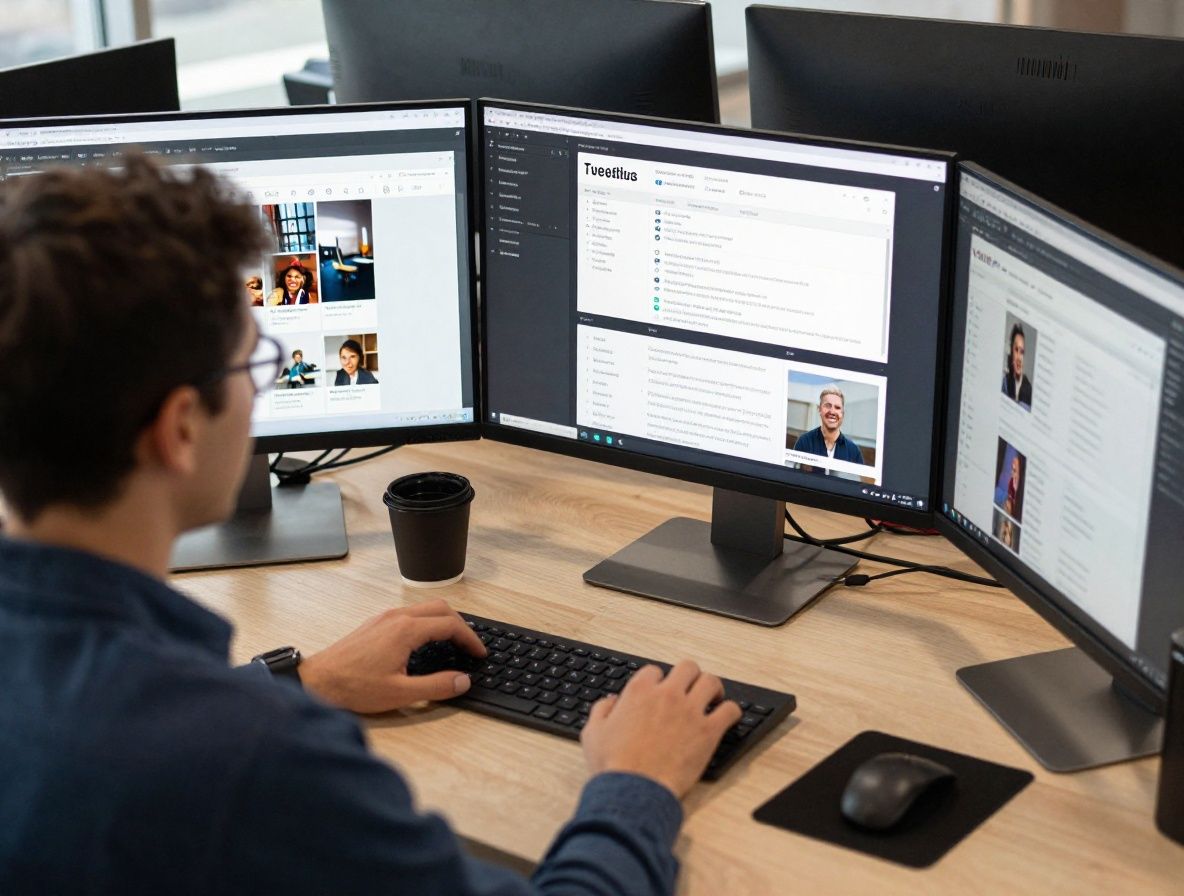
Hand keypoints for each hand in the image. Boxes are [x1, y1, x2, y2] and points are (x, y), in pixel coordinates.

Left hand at [298, 598, 485, 713]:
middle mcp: (396, 617)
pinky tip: (424, 642)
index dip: (470, 639)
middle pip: (441, 608)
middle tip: (470, 646)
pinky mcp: (375, 623)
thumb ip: (436, 687)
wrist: (317, 681)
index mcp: (406, 630)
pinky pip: (410, 613)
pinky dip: (426, 622)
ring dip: (443, 621)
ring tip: (452, 643)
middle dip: (461, 625)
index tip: (479, 653)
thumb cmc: (353, 687)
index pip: (450, 625)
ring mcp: (384, 618)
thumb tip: (463, 681)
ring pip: (424, 608)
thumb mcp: (400, 693)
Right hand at [579, 661, 741, 798]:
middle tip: (691, 689)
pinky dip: (731, 711)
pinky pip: (730, 710)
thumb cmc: (614, 765)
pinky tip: (727, 717)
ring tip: (713, 699)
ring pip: (711, 682)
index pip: (655, 671)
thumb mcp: (593, 733)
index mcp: (639, 691)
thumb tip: (611, 701)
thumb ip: (602, 710)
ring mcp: (690, 711)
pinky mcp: (708, 731)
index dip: (658, 681)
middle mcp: (667, 694)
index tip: (661, 692)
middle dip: (689, 676)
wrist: (634, 790)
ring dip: (713, 688)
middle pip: (687, 668)